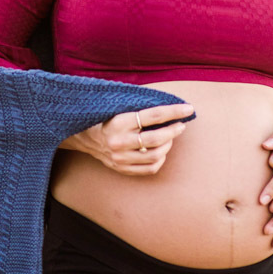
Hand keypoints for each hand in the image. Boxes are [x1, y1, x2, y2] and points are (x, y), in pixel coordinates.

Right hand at [59, 103, 193, 175]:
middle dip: (173, 131)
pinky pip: (149, 169)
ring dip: (168, 145)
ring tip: (170, 137)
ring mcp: (119, 158)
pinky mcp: (121, 168)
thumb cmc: (106, 115)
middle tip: (181, 125)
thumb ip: (141, 106)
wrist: (83, 135)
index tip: (188, 109)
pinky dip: (160, 159)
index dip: (173, 111)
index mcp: (118, 122)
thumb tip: (171, 104)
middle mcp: (118, 142)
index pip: (153, 115)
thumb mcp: (119, 106)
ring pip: (155, 156)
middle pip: (155, 139)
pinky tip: (161, 151)